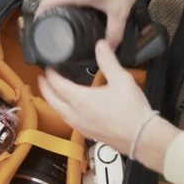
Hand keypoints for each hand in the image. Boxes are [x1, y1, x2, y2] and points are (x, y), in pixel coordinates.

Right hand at [36, 0, 159, 47]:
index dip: (39, 17)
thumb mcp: (119, 12)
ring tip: (59, 16)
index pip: (45, 3)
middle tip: (48, 25)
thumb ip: (114, 34)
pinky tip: (74, 3)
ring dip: (54, 1)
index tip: (39, 28)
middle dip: (45, 11)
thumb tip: (109, 47)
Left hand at [38, 41, 155, 154]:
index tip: (48, 68)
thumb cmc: (132, 112)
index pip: (57, 85)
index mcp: (80, 100)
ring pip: (59, 112)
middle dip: (45, 88)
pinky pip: (69, 121)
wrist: (142, 137)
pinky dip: (64, 112)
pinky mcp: (88, 134)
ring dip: (53, 101)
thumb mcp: (121, 79)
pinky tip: (71, 110)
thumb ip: (108, 60)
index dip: (50, 75)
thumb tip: (101, 45)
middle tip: (42, 79)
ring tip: (53, 93)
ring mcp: (81, 126)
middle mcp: (76, 114)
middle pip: (52, 100)